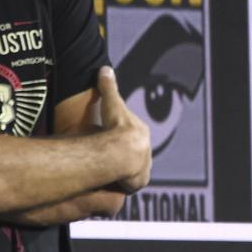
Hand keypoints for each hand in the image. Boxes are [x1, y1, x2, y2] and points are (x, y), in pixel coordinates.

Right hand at [96, 66, 151, 193]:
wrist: (123, 152)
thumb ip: (108, 86)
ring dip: (123, 171)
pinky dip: (122, 183)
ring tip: (109, 172)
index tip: (110, 135)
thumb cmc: (117, 125)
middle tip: (108, 156)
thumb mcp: (110, 103)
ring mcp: (143, 166)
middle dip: (123, 153)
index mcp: (141, 131)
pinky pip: (129, 183)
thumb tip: (105, 68)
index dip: (119, 133)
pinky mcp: (138, 181)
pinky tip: (112, 182)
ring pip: (132, 169)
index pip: (129, 131)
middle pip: (133, 151)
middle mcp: (146, 149)